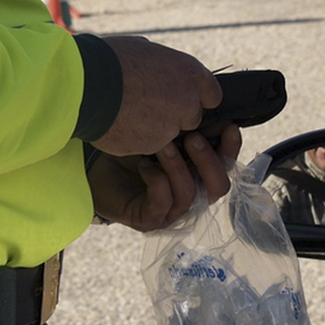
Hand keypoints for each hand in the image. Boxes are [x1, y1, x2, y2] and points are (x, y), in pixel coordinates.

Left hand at [87, 124, 241, 231]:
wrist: (93, 165)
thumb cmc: (129, 146)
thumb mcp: (163, 131)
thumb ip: (188, 125)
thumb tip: (211, 104)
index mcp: (198, 174)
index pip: (226, 166)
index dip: (231, 148)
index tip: (228, 126)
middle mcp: (190, 195)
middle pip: (219, 187)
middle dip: (209, 161)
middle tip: (192, 137)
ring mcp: (170, 211)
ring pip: (189, 195)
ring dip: (178, 167)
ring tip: (162, 145)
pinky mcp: (149, 219)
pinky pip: (162, 203)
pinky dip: (157, 181)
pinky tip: (144, 164)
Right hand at [91, 36, 222, 155]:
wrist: (85, 85)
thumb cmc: (110, 60)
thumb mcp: (144, 50)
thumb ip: (163, 65)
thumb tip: (162, 68)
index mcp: (190, 73)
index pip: (212, 95)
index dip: (195, 97)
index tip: (180, 97)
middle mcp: (188, 102)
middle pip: (192, 117)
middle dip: (174, 115)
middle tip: (147, 105)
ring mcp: (171, 127)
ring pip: (168, 133)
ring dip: (153, 127)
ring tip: (127, 112)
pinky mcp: (153, 145)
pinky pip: (149, 144)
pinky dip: (137, 137)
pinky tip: (119, 124)